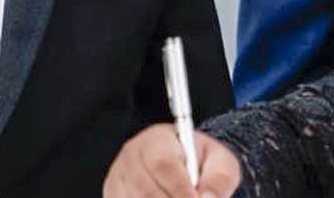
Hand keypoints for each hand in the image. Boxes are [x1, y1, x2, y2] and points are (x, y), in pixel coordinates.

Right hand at [104, 124, 240, 197]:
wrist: (183, 166)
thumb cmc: (198, 162)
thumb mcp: (219, 161)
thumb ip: (220, 177)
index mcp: (156, 140)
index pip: (163, 165)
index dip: (179, 189)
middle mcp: (132, 158)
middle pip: (146, 191)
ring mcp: (118, 180)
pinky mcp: (113, 196)